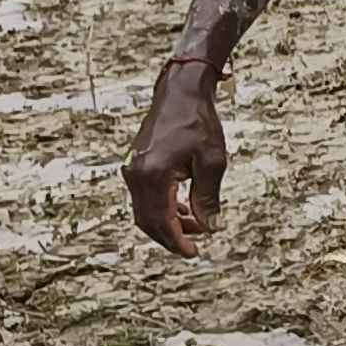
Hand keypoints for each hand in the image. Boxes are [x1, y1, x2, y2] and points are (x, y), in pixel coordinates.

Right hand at [125, 59, 228, 251]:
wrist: (181, 92)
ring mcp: (133, 170)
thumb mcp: (212, 161)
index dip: (176, 241)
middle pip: (148, 220)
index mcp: (152, 175)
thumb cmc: (198, 122)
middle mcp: (136, 175)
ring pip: (146, 210)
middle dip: (171, 235)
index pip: (160, 221)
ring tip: (197, 225)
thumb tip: (210, 227)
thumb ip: (208, 197)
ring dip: (169, 222)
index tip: (193, 253)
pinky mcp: (136, 165)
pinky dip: (164, 207)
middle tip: (195, 243)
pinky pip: (146, 196)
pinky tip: (186, 208)